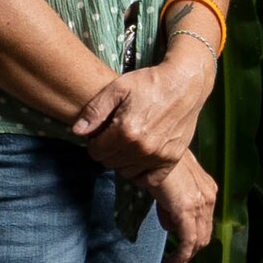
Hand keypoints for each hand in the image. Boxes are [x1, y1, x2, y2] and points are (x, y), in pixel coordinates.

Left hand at [63, 41, 213, 174]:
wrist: (184, 84)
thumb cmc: (149, 83)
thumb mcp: (117, 88)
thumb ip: (95, 111)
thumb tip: (77, 131)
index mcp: (126, 131)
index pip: (96, 152)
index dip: (94, 142)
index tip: (101, 133)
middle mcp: (143, 148)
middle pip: (110, 163)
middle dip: (107, 151)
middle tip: (114, 137)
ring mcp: (159, 156)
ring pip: (127, 172)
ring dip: (123, 162)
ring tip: (127, 145)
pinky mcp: (173, 159)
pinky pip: (150, 180)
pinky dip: (142, 174)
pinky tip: (139, 160)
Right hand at [147, 152, 217, 262]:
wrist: (151, 148)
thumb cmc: (152, 160)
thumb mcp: (163, 182)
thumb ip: (169, 204)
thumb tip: (169, 224)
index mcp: (206, 189)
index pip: (203, 221)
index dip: (193, 238)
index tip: (179, 250)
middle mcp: (208, 197)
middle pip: (204, 233)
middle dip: (190, 251)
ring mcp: (201, 204)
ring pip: (198, 240)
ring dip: (185, 258)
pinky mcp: (188, 211)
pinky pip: (188, 242)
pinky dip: (181, 258)